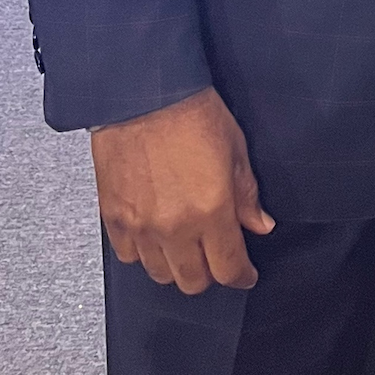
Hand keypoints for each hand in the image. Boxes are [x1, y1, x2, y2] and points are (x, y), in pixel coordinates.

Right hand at [91, 85, 274, 292]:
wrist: (143, 93)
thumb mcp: (235, 149)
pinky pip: (129, 256)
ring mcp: (141, 226)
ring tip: (185, 244)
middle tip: (216, 255)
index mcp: (211, 210)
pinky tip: (154, 233)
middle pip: (193, 282)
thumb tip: (260, 225)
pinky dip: (143, 252)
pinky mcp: (114, 218)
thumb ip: (247, 195)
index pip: (229, 268)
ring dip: (176, 265)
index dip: (241, 276)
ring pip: (160, 275)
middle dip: (210, 273)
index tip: (245, 274)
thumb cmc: (192, 112)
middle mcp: (175, 227)